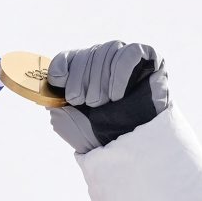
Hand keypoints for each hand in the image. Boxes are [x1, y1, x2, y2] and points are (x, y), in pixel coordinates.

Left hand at [47, 41, 169, 152]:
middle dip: (80, 79)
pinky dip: (119, 74)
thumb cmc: (95, 134)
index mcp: (82, 74)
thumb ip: (54, 98)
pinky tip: (116, 96)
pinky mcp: (149, 59)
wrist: (127, 149)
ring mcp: (125, 59)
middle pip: (88, 53)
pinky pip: (129, 54)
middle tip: (82, 102)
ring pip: (108, 51)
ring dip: (99, 81)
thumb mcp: (65, 119)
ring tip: (101, 103)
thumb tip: (53, 79)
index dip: (61, 67)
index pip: (67, 57)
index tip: (60, 82)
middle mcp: (103, 62)